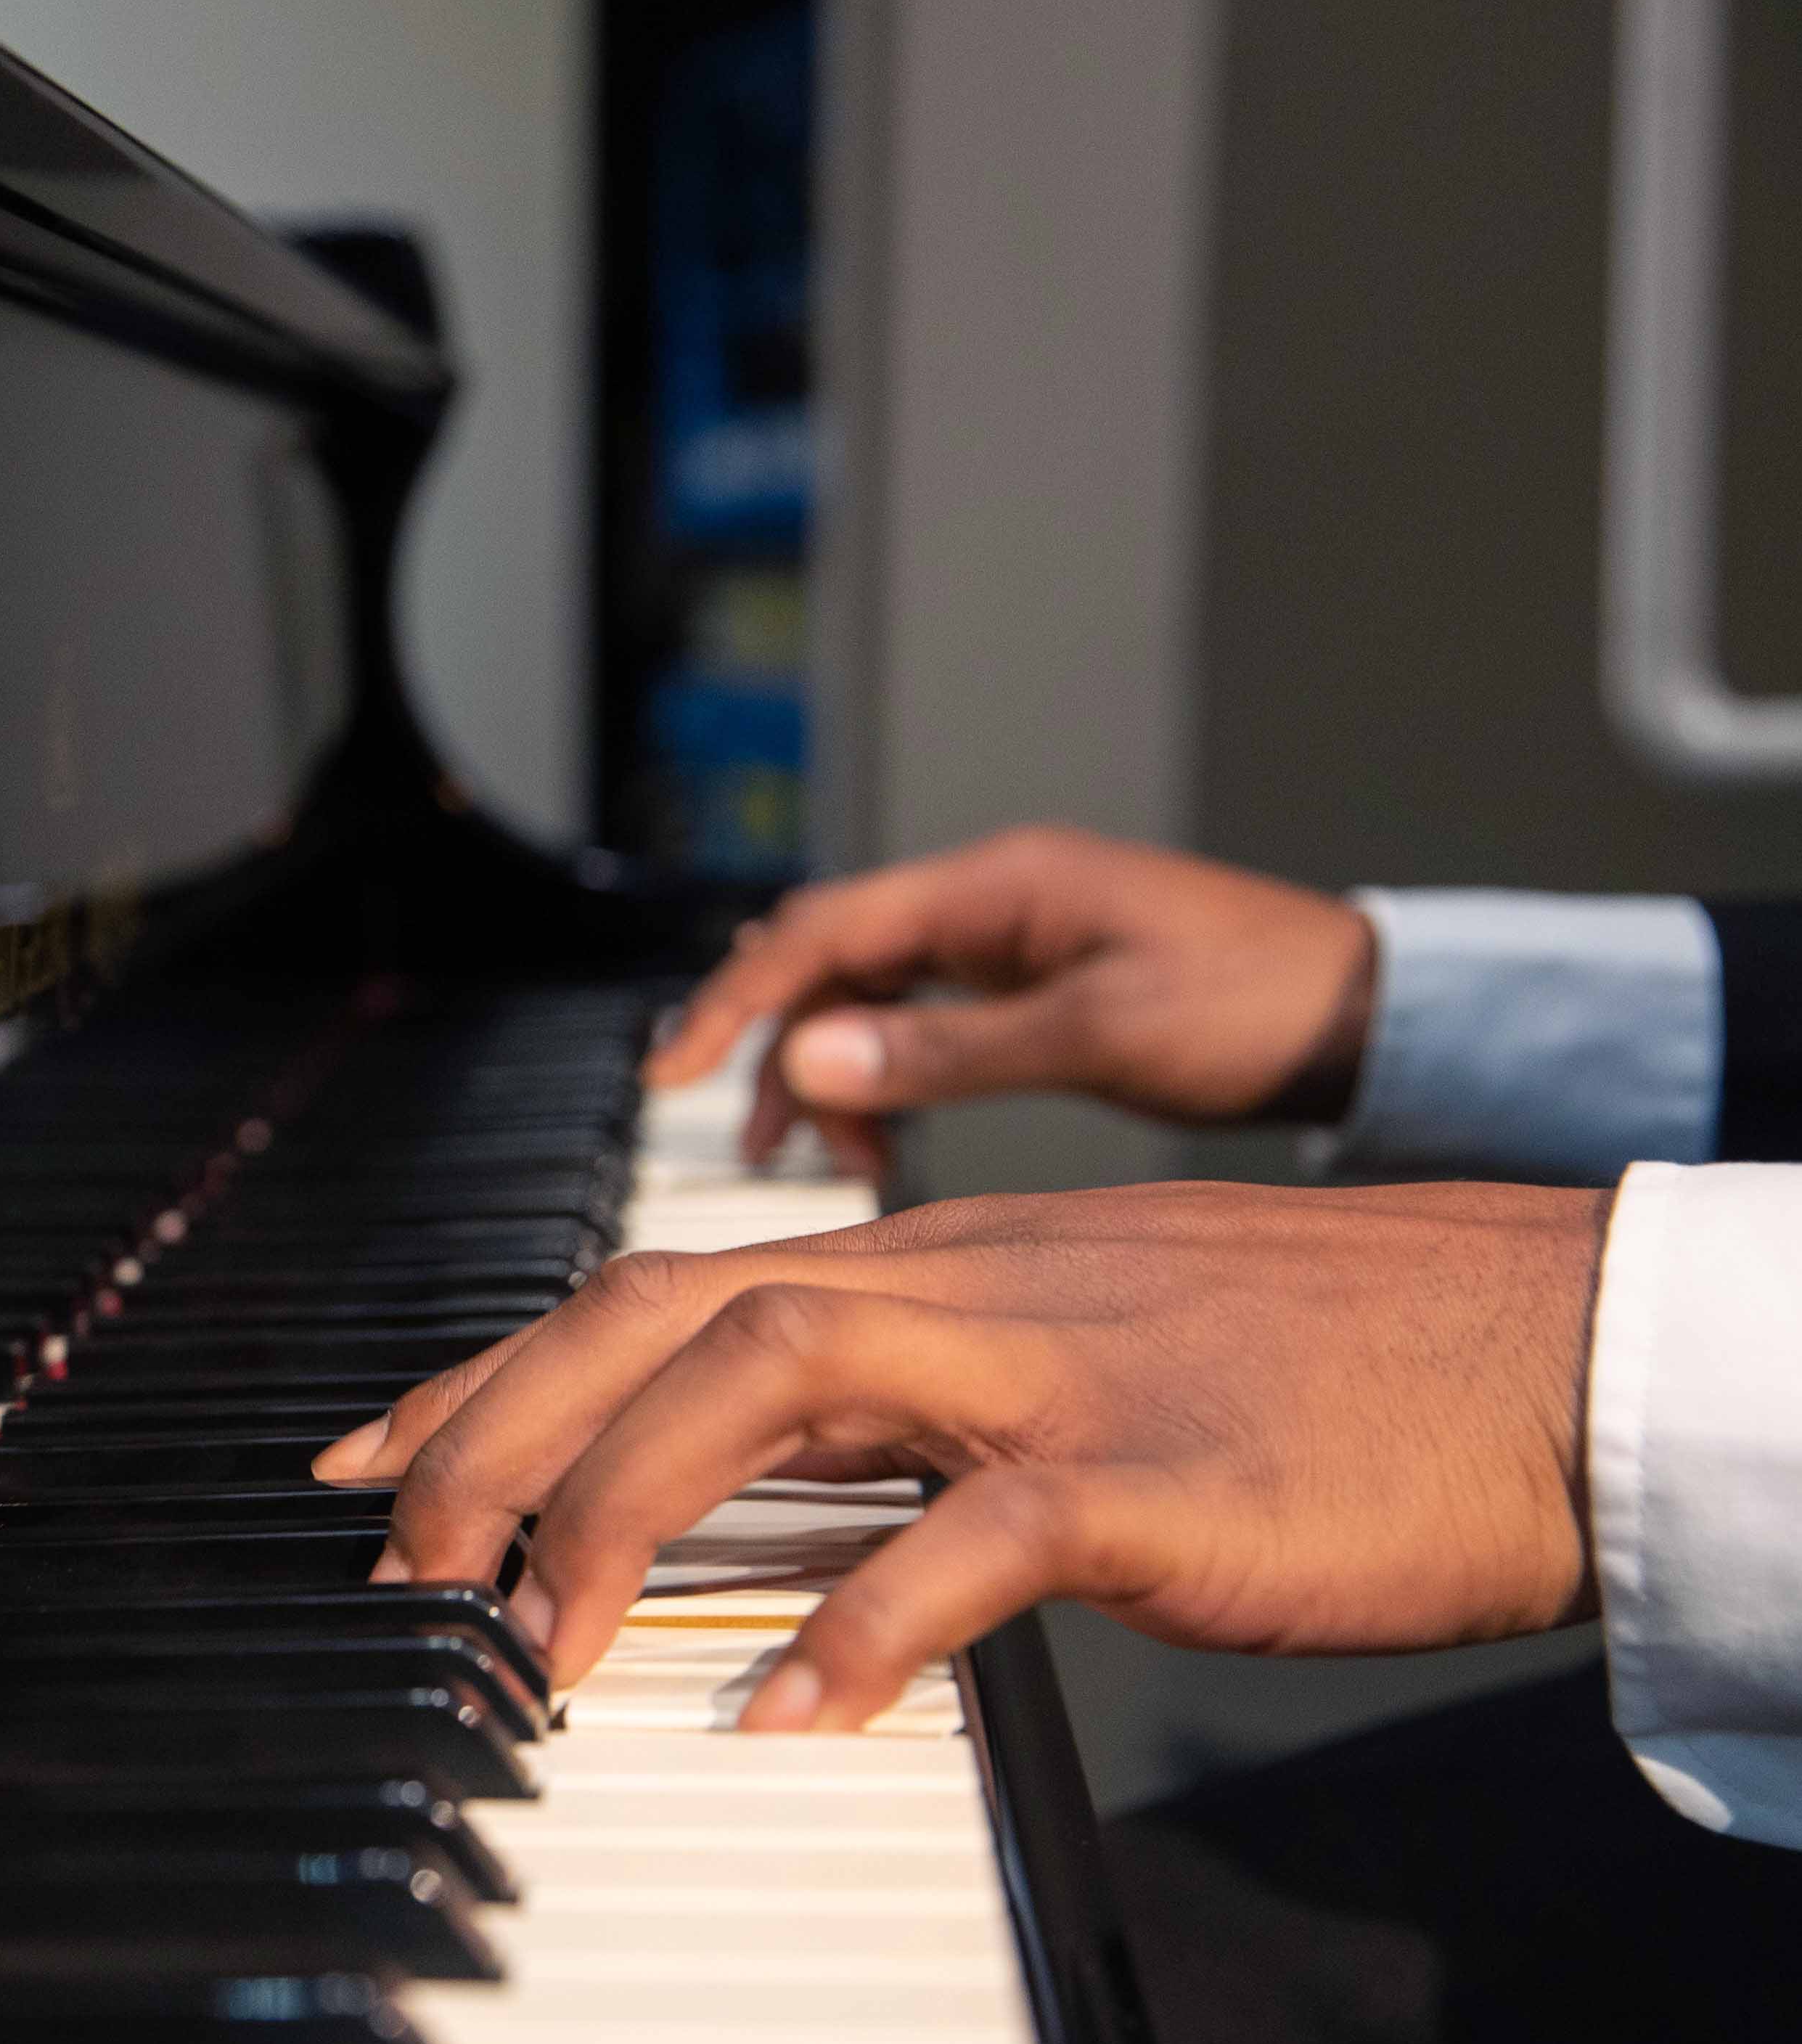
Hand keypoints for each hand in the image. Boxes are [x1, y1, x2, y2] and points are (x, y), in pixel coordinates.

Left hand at [315, 1181, 1606, 1719]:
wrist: (1528, 1345)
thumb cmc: (1301, 1364)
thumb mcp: (1061, 1351)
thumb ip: (906, 1410)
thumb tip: (760, 1509)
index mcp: (926, 1264)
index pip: (650, 1289)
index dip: (490, 1371)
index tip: (370, 1460)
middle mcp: (955, 1287)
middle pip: (658, 1310)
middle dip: (495, 1430)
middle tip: (398, 1562)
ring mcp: (1048, 1368)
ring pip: (769, 1369)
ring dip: (621, 1506)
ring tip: (537, 1641)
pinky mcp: (1150, 1472)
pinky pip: (972, 1536)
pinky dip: (862, 1626)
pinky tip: (786, 1713)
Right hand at [645, 826, 1374, 1177]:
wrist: (1368, 1017)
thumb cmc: (1258, 1005)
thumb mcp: (1097, 1033)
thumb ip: (951, 1050)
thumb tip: (812, 1059)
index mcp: (1000, 886)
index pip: (823, 929)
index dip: (736, 998)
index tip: (675, 1070)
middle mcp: (991, 900)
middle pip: (830, 959)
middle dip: (776, 1045)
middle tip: (758, 1142)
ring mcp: (1008, 940)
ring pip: (868, 997)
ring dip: (831, 1071)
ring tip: (830, 1157)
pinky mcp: (1028, 984)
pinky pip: (917, 1021)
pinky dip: (886, 1077)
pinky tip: (883, 1136)